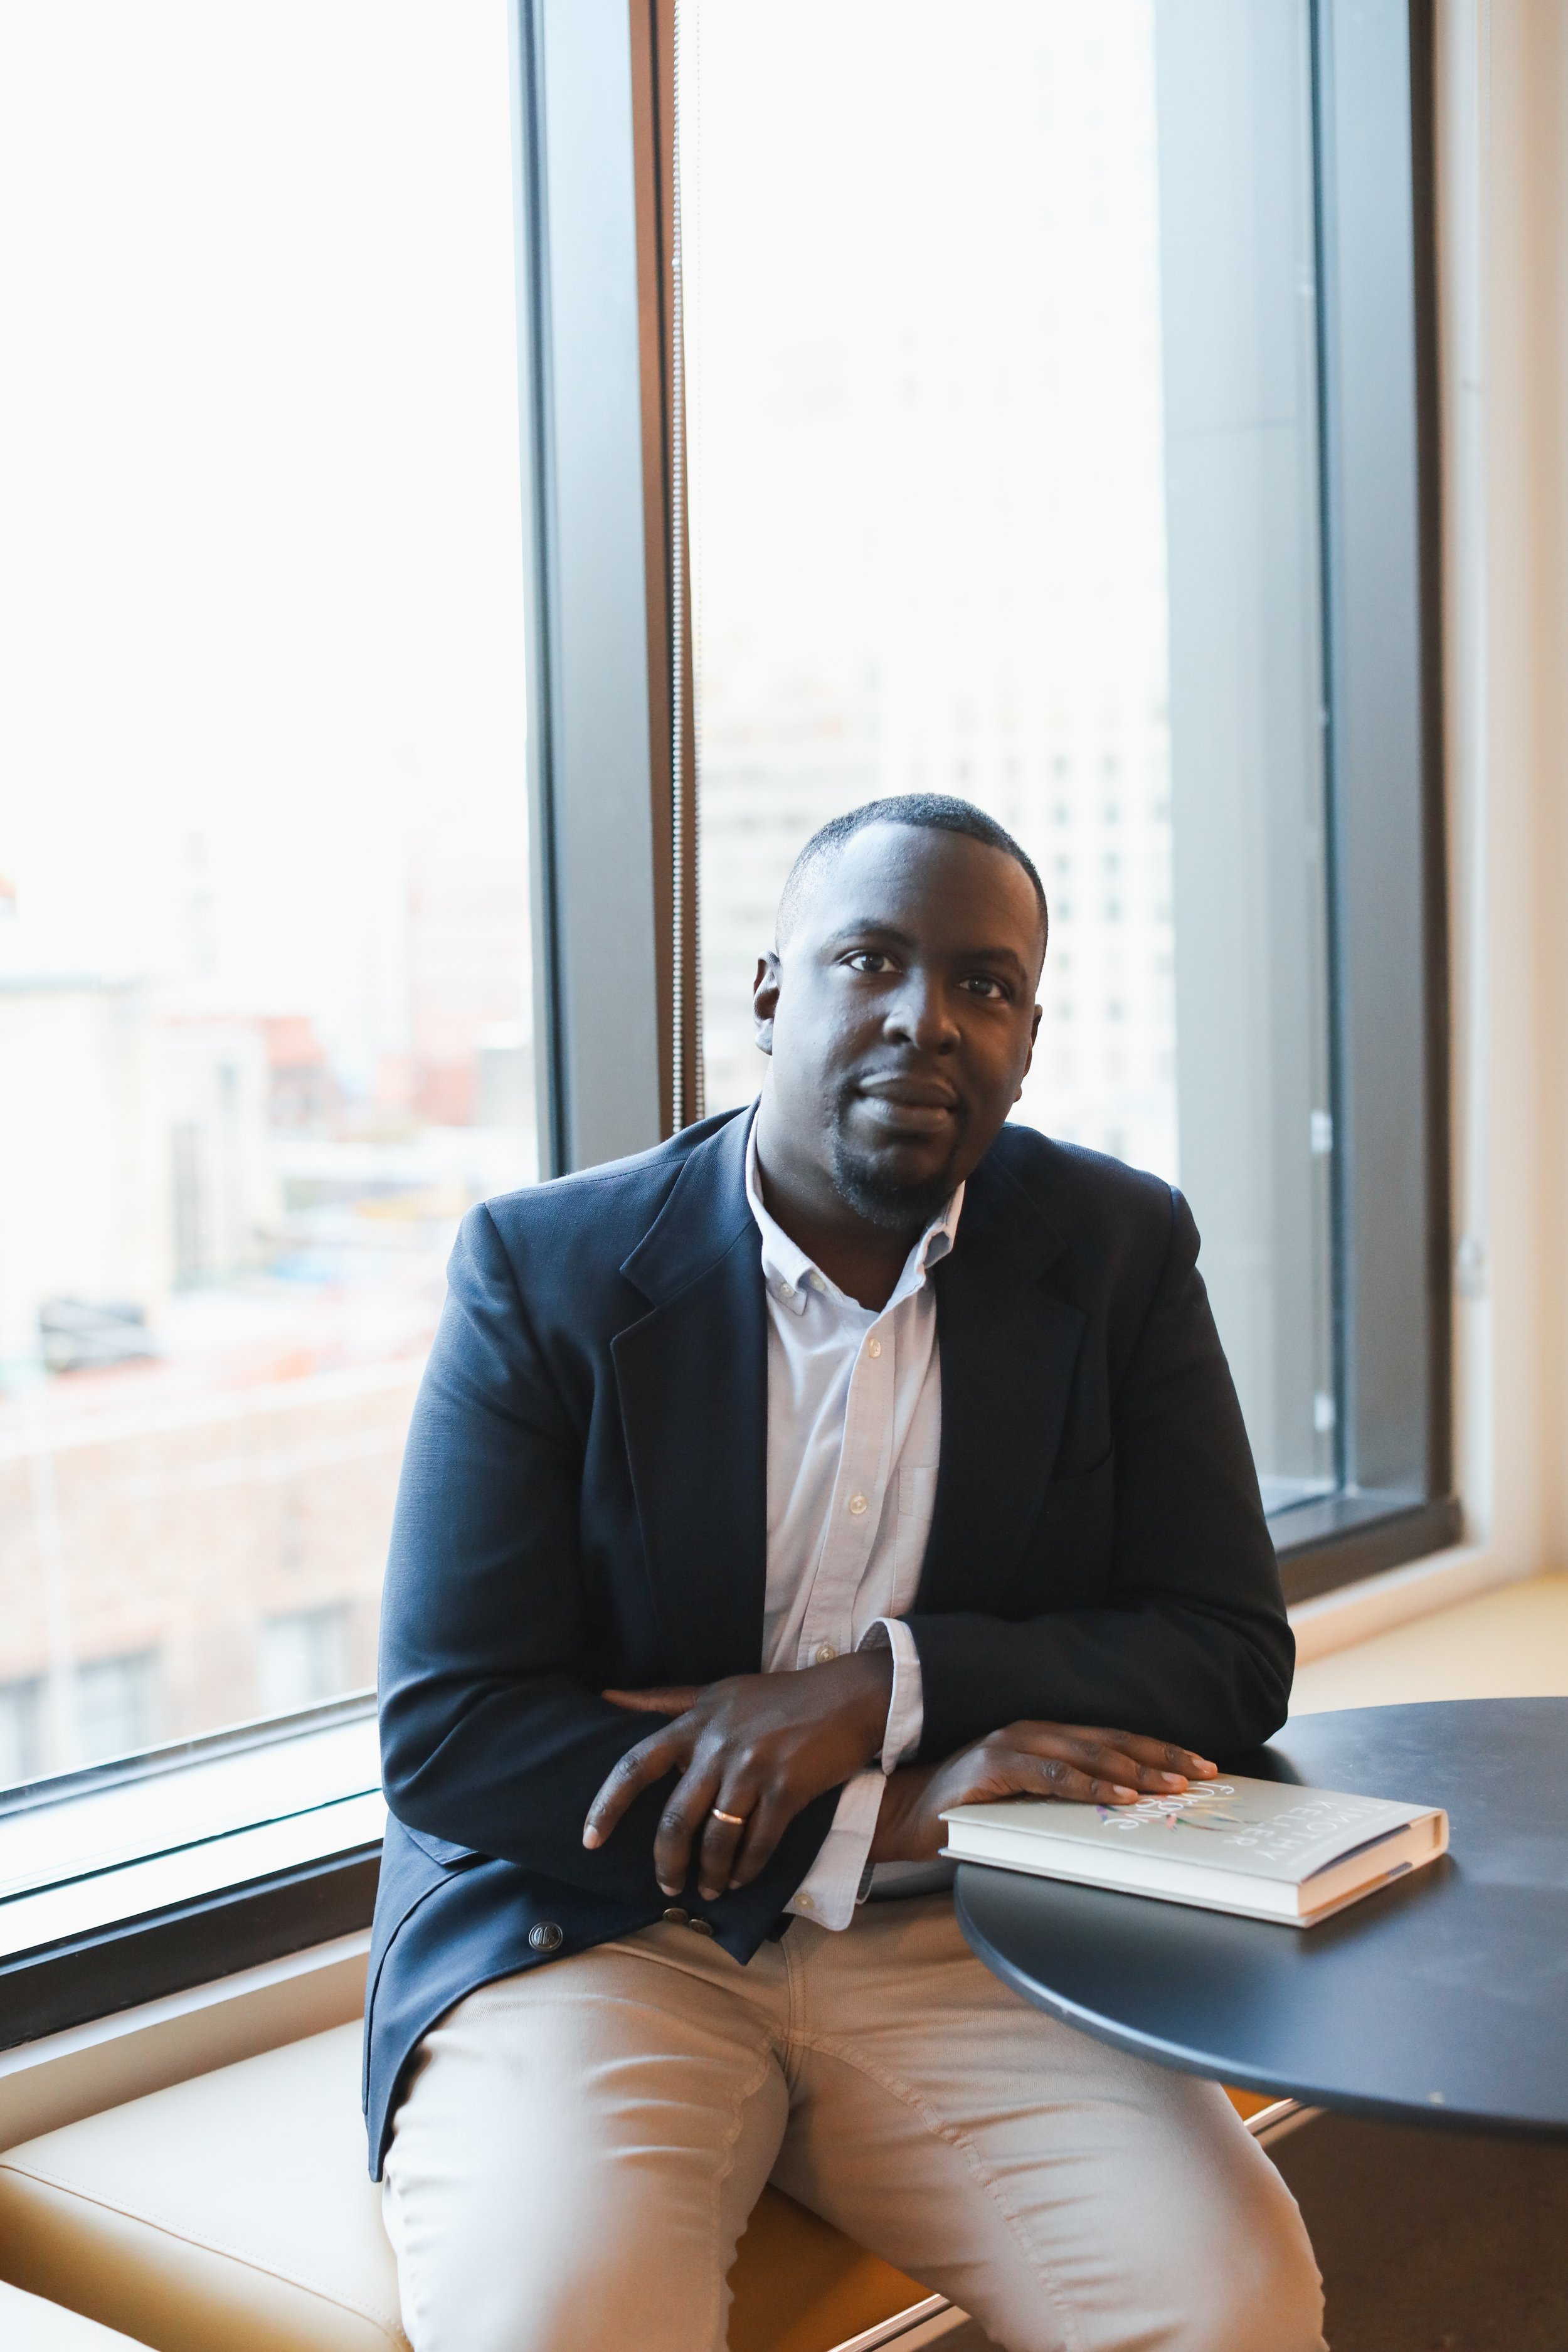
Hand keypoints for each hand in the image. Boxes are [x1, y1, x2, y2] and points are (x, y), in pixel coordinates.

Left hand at [584, 1652, 894, 1900]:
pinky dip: (746, 1869)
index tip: (589, 1840)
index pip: (636, 1765)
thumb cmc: (779, 1696)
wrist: (848, 1697)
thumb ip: (664, 1700)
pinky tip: (740, 1880)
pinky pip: (758, 1843)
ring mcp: (753, 1767)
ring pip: (715, 1838)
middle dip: (666, 1862)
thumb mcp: (717, 1691)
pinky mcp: (787, 1787)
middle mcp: (718, 1744)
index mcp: (696, 1722)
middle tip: (667, 1887)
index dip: (607, 1805)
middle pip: (674, 1819)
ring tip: (707, 1889)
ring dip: (708, 1873)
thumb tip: (606, 1696)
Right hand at [870, 1721, 1217, 1865]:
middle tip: (1203, 1771)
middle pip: (1110, 1741)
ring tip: (1171, 1786)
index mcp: (1045, 1737)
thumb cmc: (967, 1812)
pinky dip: (1088, 1786)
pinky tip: (1118, 1797)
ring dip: (1134, 1771)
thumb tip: (1123, 1815)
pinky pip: (1050, 1775)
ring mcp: (1012, 1745)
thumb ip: (1063, 1798)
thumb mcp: (1025, 1801)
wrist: (904, 1812)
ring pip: (1087, 1754)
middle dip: (1161, 1755)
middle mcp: (1033, 1732)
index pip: (1112, 1740)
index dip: (1158, 1749)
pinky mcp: (993, 1767)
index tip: (1199, 1764)